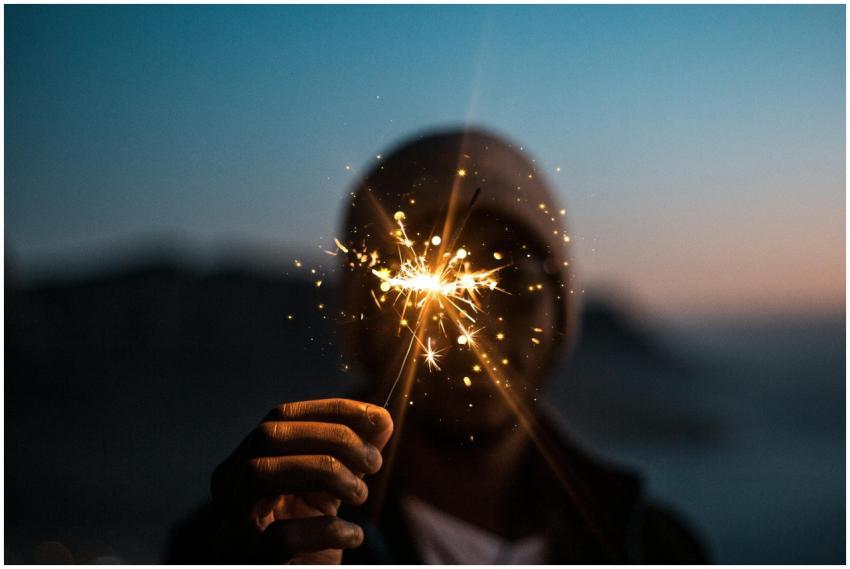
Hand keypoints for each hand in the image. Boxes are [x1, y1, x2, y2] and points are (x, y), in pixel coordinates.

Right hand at [210, 398, 393, 562]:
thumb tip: (381, 419)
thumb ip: (351, 454)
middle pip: (268, 436)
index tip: (378, 417)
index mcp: (245, 462)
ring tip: (360, 494)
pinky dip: (326, 530)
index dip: (332, 411)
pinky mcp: (249, 560)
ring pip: (261, 473)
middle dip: (332, 438)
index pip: (281, 416)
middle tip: (374, 461)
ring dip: (325, 472)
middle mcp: (229, 487)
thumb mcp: (330, 490)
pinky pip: (281, 537)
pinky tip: (352, 534)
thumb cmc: (309, 538)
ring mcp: (231, 523)